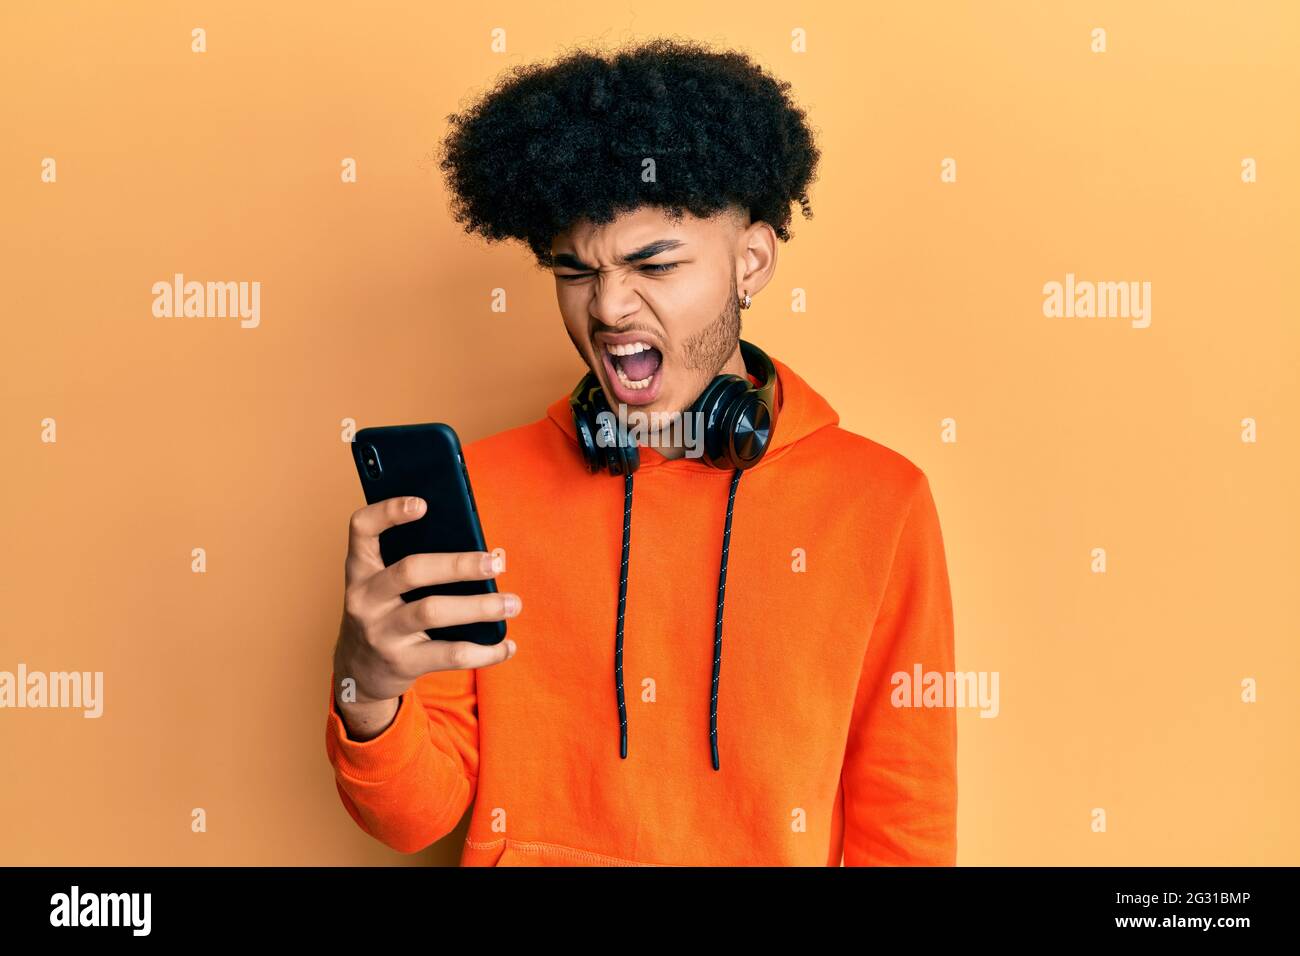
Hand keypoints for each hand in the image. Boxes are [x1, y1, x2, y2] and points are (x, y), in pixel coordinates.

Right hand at [331, 495, 519, 738]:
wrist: (360, 672)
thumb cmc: (388, 613)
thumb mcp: (386, 586)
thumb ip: (422, 565)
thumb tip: (489, 556)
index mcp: (361, 569)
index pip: (362, 528)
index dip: (387, 512)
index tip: (422, 504)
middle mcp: (364, 598)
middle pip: (411, 571)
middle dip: (459, 565)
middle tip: (497, 563)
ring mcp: (380, 632)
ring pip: (433, 612)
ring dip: (480, 606)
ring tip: (513, 603)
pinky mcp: (401, 663)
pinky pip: (450, 654)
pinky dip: (485, 652)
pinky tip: (507, 645)